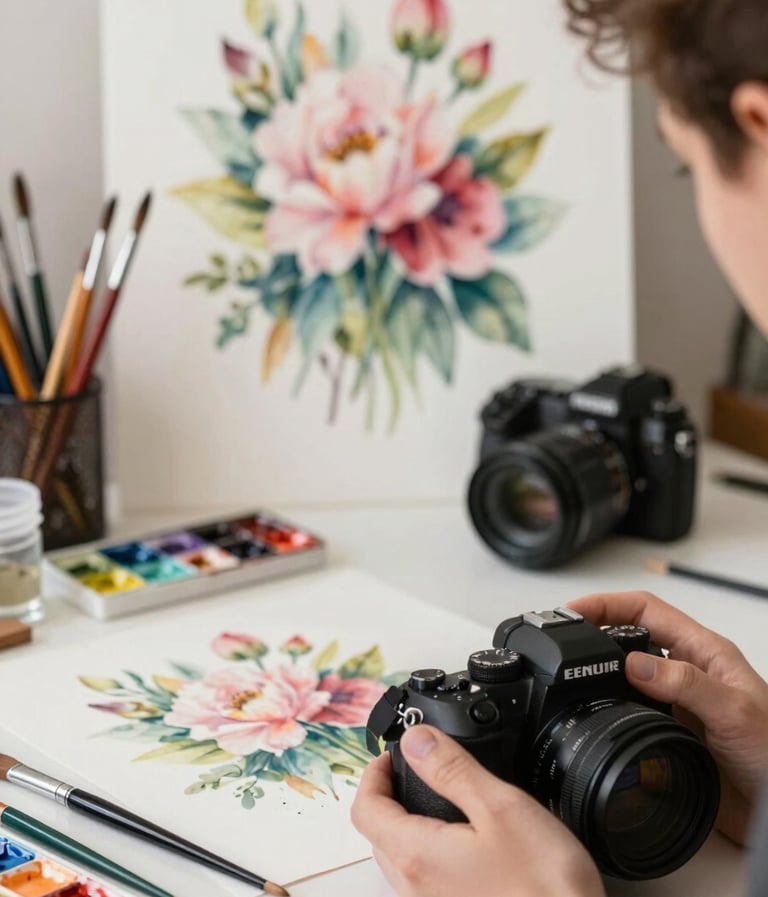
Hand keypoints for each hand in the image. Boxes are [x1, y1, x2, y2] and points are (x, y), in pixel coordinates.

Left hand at [352, 724, 604, 896]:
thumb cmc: (543, 886)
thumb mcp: (499, 808)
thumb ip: (451, 769)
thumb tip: (415, 739)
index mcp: (415, 855)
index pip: (365, 809)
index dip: (373, 773)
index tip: (393, 755)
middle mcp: (414, 888)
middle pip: (378, 835)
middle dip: (389, 797)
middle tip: (416, 771)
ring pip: (401, 859)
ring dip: (408, 825)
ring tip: (442, 802)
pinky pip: (425, 879)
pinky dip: (431, 851)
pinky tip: (466, 843)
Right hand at [568, 590, 767, 845]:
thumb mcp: (735, 710)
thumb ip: (686, 683)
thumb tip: (634, 664)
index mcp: (702, 651)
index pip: (644, 610)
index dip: (606, 604)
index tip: (572, 611)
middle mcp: (685, 672)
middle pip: (627, 635)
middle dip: (591, 630)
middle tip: (559, 639)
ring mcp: (674, 702)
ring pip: (623, 673)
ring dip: (595, 668)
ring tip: (566, 671)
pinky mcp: (665, 732)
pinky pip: (626, 710)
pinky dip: (604, 705)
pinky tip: (590, 712)